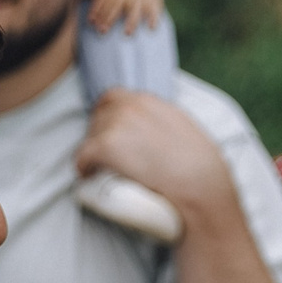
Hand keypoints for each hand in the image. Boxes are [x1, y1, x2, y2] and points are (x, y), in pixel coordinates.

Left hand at [75, 91, 234, 220]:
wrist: (200, 184)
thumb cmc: (197, 163)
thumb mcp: (181, 126)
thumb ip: (158, 118)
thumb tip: (144, 127)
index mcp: (148, 100)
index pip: (113, 98)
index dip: (107, 116)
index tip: (108, 133)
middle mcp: (130, 106)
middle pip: (98, 117)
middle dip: (100, 134)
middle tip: (106, 156)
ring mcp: (116, 124)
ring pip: (89, 136)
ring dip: (93, 152)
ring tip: (103, 168)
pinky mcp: (105, 146)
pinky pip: (81, 156)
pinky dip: (84, 167)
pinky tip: (91, 175)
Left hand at [87, 0, 166, 32]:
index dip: (97, 9)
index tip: (91, 21)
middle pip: (117, 5)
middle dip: (109, 18)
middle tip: (102, 31)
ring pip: (135, 9)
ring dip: (131, 21)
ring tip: (127, 33)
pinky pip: (154, 8)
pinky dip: (154, 18)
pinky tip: (152, 28)